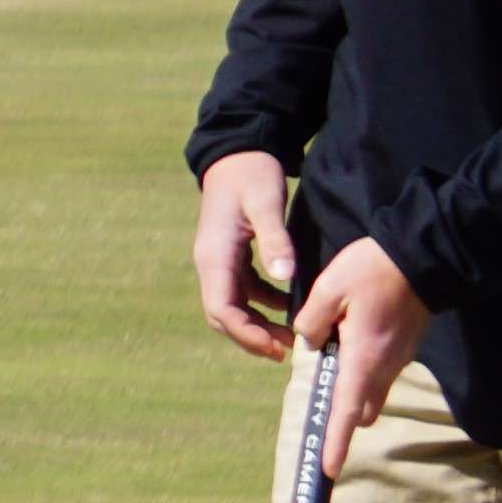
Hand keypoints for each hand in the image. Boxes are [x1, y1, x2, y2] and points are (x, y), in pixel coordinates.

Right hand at [193, 148, 298, 358]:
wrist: (237, 151)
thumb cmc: (252, 173)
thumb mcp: (265, 203)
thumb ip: (275, 240)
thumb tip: (285, 275)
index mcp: (215, 256)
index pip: (222, 309)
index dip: (247, 334)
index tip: (277, 348)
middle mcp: (210, 263)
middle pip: (223, 315)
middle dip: (252, 337)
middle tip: (287, 351)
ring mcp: (218, 261)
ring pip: (232, 306)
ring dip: (256, 325)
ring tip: (291, 337)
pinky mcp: (230, 256)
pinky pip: (242, 291)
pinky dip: (262, 305)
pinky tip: (287, 306)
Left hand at [292, 237, 427, 472]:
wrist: (423, 256)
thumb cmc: (374, 270)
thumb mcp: (329, 289)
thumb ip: (311, 322)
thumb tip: (309, 343)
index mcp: (364, 358)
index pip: (346, 411)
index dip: (336, 442)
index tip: (327, 469)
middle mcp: (385, 366)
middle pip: (360, 409)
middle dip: (341, 420)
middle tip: (318, 422)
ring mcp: (399, 358)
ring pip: (371, 392)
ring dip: (351, 394)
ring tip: (329, 370)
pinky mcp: (404, 348)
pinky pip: (380, 373)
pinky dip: (361, 374)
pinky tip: (346, 346)